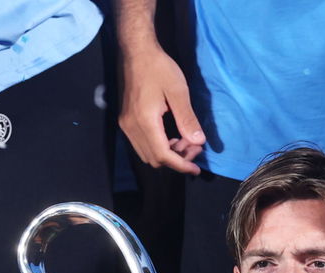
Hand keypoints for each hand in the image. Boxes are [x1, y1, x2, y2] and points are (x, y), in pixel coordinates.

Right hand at [117, 43, 205, 173]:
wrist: (136, 51)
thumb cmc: (158, 67)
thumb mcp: (178, 91)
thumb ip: (187, 119)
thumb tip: (198, 142)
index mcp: (145, 121)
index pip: (163, 155)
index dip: (181, 165)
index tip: (196, 169)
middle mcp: (131, 127)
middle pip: (155, 159)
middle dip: (177, 159)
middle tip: (194, 146)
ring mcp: (126, 124)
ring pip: (148, 154)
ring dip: (168, 153)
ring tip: (185, 139)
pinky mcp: (126, 120)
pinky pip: (142, 144)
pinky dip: (159, 146)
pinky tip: (172, 135)